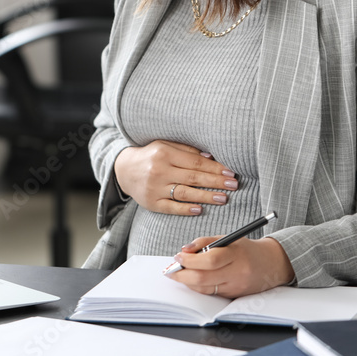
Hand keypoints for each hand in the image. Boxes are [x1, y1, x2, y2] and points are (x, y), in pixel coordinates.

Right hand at [114, 140, 237, 214]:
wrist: (123, 169)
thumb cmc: (150, 156)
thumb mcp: (165, 146)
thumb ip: (187, 150)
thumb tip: (210, 157)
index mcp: (165, 154)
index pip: (195, 162)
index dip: (215, 167)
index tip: (230, 172)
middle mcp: (159, 171)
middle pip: (193, 177)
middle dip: (216, 182)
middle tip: (233, 185)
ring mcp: (155, 188)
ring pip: (185, 193)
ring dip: (206, 196)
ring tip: (223, 198)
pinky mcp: (151, 203)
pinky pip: (171, 207)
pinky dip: (186, 209)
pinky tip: (200, 209)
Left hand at [167, 236, 294, 297]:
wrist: (271, 264)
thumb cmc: (245, 249)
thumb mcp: (228, 238)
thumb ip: (204, 242)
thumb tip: (184, 251)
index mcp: (236, 254)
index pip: (210, 260)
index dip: (190, 260)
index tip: (178, 257)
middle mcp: (237, 273)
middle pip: (203, 278)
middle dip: (182, 275)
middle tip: (171, 269)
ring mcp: (235, 287)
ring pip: (204, 289)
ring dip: (187, 282)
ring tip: (178, 273)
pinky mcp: (233, 296)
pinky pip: (211, 293)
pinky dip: (198, 286)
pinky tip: (191, 278)